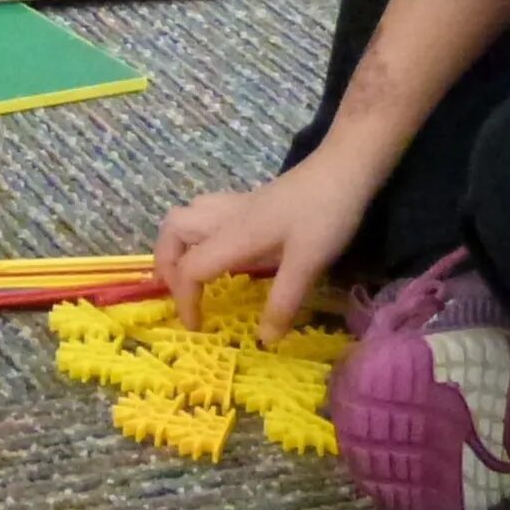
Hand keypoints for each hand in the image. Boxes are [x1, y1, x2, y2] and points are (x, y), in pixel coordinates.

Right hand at [152, 149, 377, 338]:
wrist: (344, 169)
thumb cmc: (324, 214)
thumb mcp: (308, 264)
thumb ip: (283, 302)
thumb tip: (263, 339)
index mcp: (233, 236)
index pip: (190, 269)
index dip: (186, 301)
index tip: (198, 327)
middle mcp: (225, 218)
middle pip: (172, 231)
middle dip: (166, 265)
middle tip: (182, 294)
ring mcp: (236, 206)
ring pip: (185, 217)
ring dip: (178, 245)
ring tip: (192, 274)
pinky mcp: (249, 203)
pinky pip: (205, 215)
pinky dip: (199, 236)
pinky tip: (221, 251)